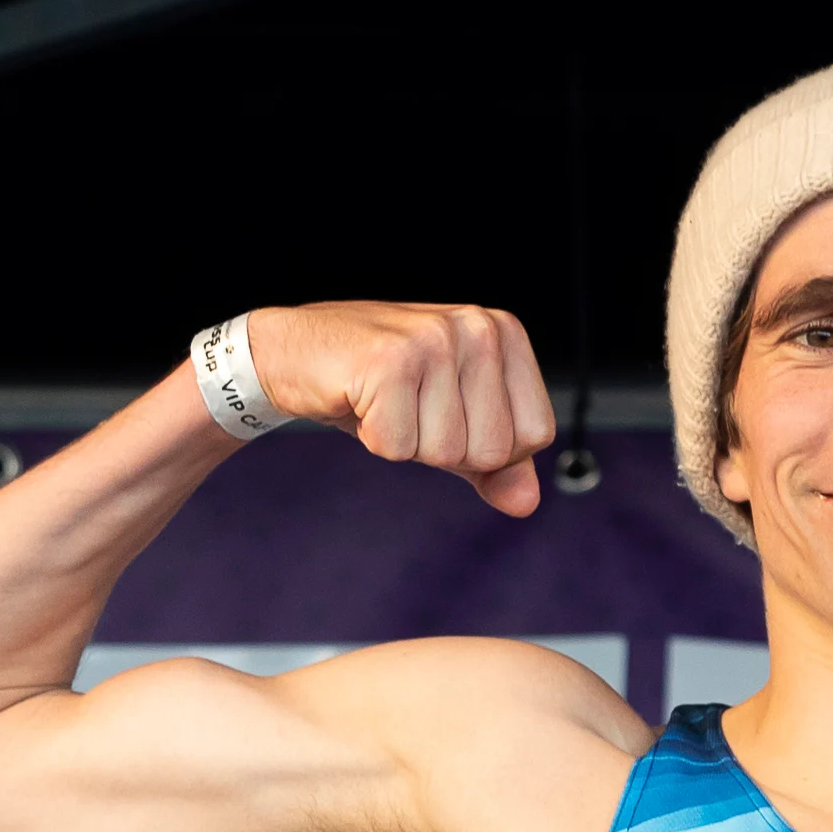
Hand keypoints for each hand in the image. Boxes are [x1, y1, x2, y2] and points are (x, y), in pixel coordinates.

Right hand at [243, 301, 554, 514]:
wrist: (296, 351)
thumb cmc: (382, 384)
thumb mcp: (451, 420)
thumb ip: (497, 464)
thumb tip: (526, 504)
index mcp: (504, 333)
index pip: (536, 435)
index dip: (487, 447)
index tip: (446, 412)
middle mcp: (478, 327)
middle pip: (493, 450)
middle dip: (444, 448)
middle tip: (410, 408)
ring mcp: (435, 339)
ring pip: (446, 452)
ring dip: (407, 442)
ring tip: (386, 402)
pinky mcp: (389, 361)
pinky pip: (398, 447)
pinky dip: (375, 439)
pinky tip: (362, 401)